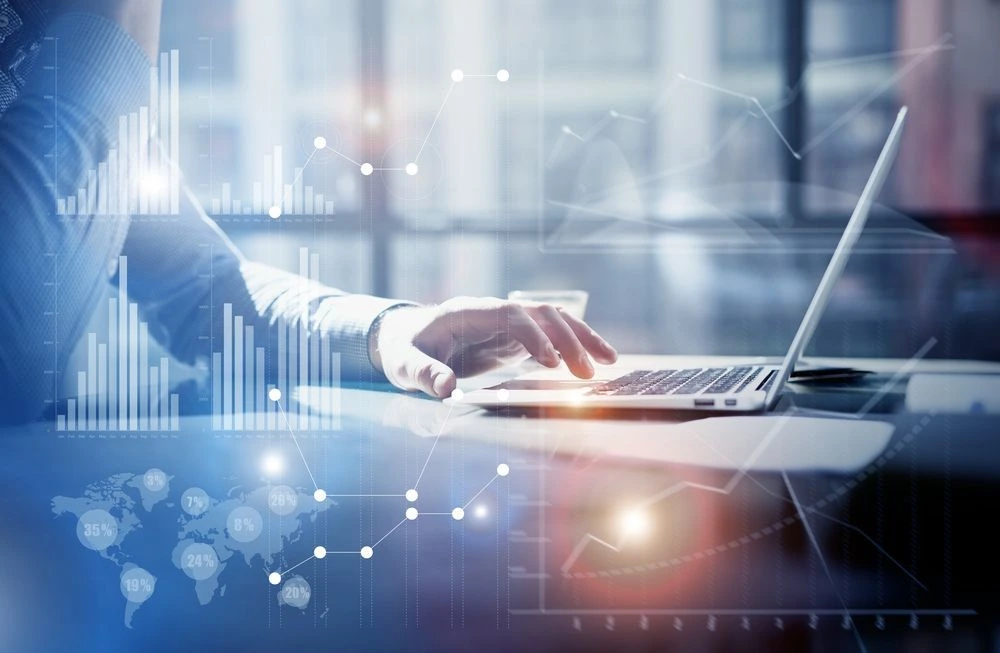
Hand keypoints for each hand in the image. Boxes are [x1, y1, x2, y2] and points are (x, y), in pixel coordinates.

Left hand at [372, 297, 617, 397]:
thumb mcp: (404, 364)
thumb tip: (446, 389)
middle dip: (568, 339)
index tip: (551, 363)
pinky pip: (549, 338)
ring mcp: (505, 324)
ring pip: (552, 321)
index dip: (534, 336)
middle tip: (589, 372)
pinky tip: (594, 363)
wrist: (403, 337)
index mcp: (468, 312)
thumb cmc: (403, 349)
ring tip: (609, 362)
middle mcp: (494, 312)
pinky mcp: (512, 339)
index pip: (511, 315)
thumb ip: (423, 374)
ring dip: (581, 338)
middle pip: (540, 315)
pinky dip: (573, 347)